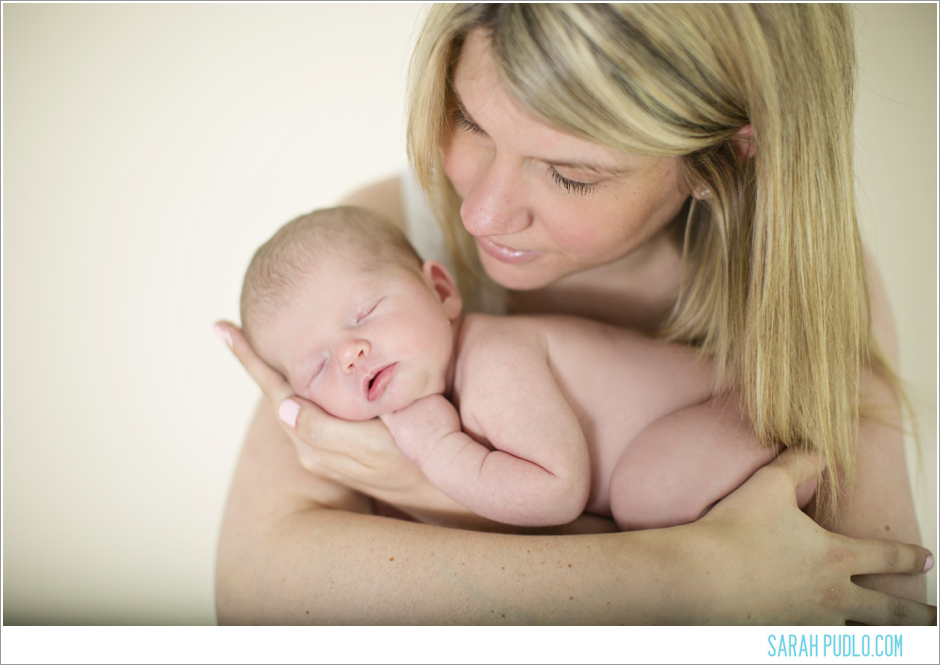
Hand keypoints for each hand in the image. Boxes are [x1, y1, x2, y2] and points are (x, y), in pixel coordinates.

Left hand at [213, 321, 463, 514]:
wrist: (441, 492)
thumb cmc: (411, 462)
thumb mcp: (371, 446)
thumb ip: (324, 429)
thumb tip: (283, 405)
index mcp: (313, 439)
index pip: (274, 389)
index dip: (249, 358)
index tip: (222, 328)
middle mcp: (312, 443)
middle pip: (279, 391)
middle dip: (259, 361)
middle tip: (230, 329)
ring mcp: (326, 445)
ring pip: (297, 399)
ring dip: (281, 372)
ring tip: (260, 344)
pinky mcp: (343, 444)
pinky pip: (315, 409)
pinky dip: (306, 385)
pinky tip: (311, 372)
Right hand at [689, 449, 935, 624]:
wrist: (700, 576)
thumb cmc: (736, 529)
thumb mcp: (769, 484)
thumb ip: (800, 463)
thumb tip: (819, 448)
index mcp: (835, 558)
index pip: (887, 557)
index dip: (910, 557)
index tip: (928, 560)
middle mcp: (831, 597)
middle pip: (888, 612)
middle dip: (916, 615)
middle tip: (934, 620)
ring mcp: (808, 624)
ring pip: (856, 636)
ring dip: (878, 638)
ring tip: (891, 640)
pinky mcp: (782, 638)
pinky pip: (816, 645)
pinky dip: (829, 644)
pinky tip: (827, 642)